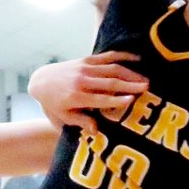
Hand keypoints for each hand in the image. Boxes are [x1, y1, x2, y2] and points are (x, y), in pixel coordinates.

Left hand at [29, 51, 146, 133]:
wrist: (42, 81)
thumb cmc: (56, 104)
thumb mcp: (65, 117)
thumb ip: (81, 122)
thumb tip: (96, 131)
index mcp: (76, 97)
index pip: (100, 99)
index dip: (117, 99)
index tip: (132, 100)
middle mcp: (81, 81)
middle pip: (109, 82)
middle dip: (129, 84)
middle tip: (146, 87)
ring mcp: (85, 68)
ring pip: (111, 69)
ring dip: (130, 73)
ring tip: (145, 79)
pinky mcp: (87, 59)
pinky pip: (107, 56)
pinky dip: (123, 56)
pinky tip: (138, 59)